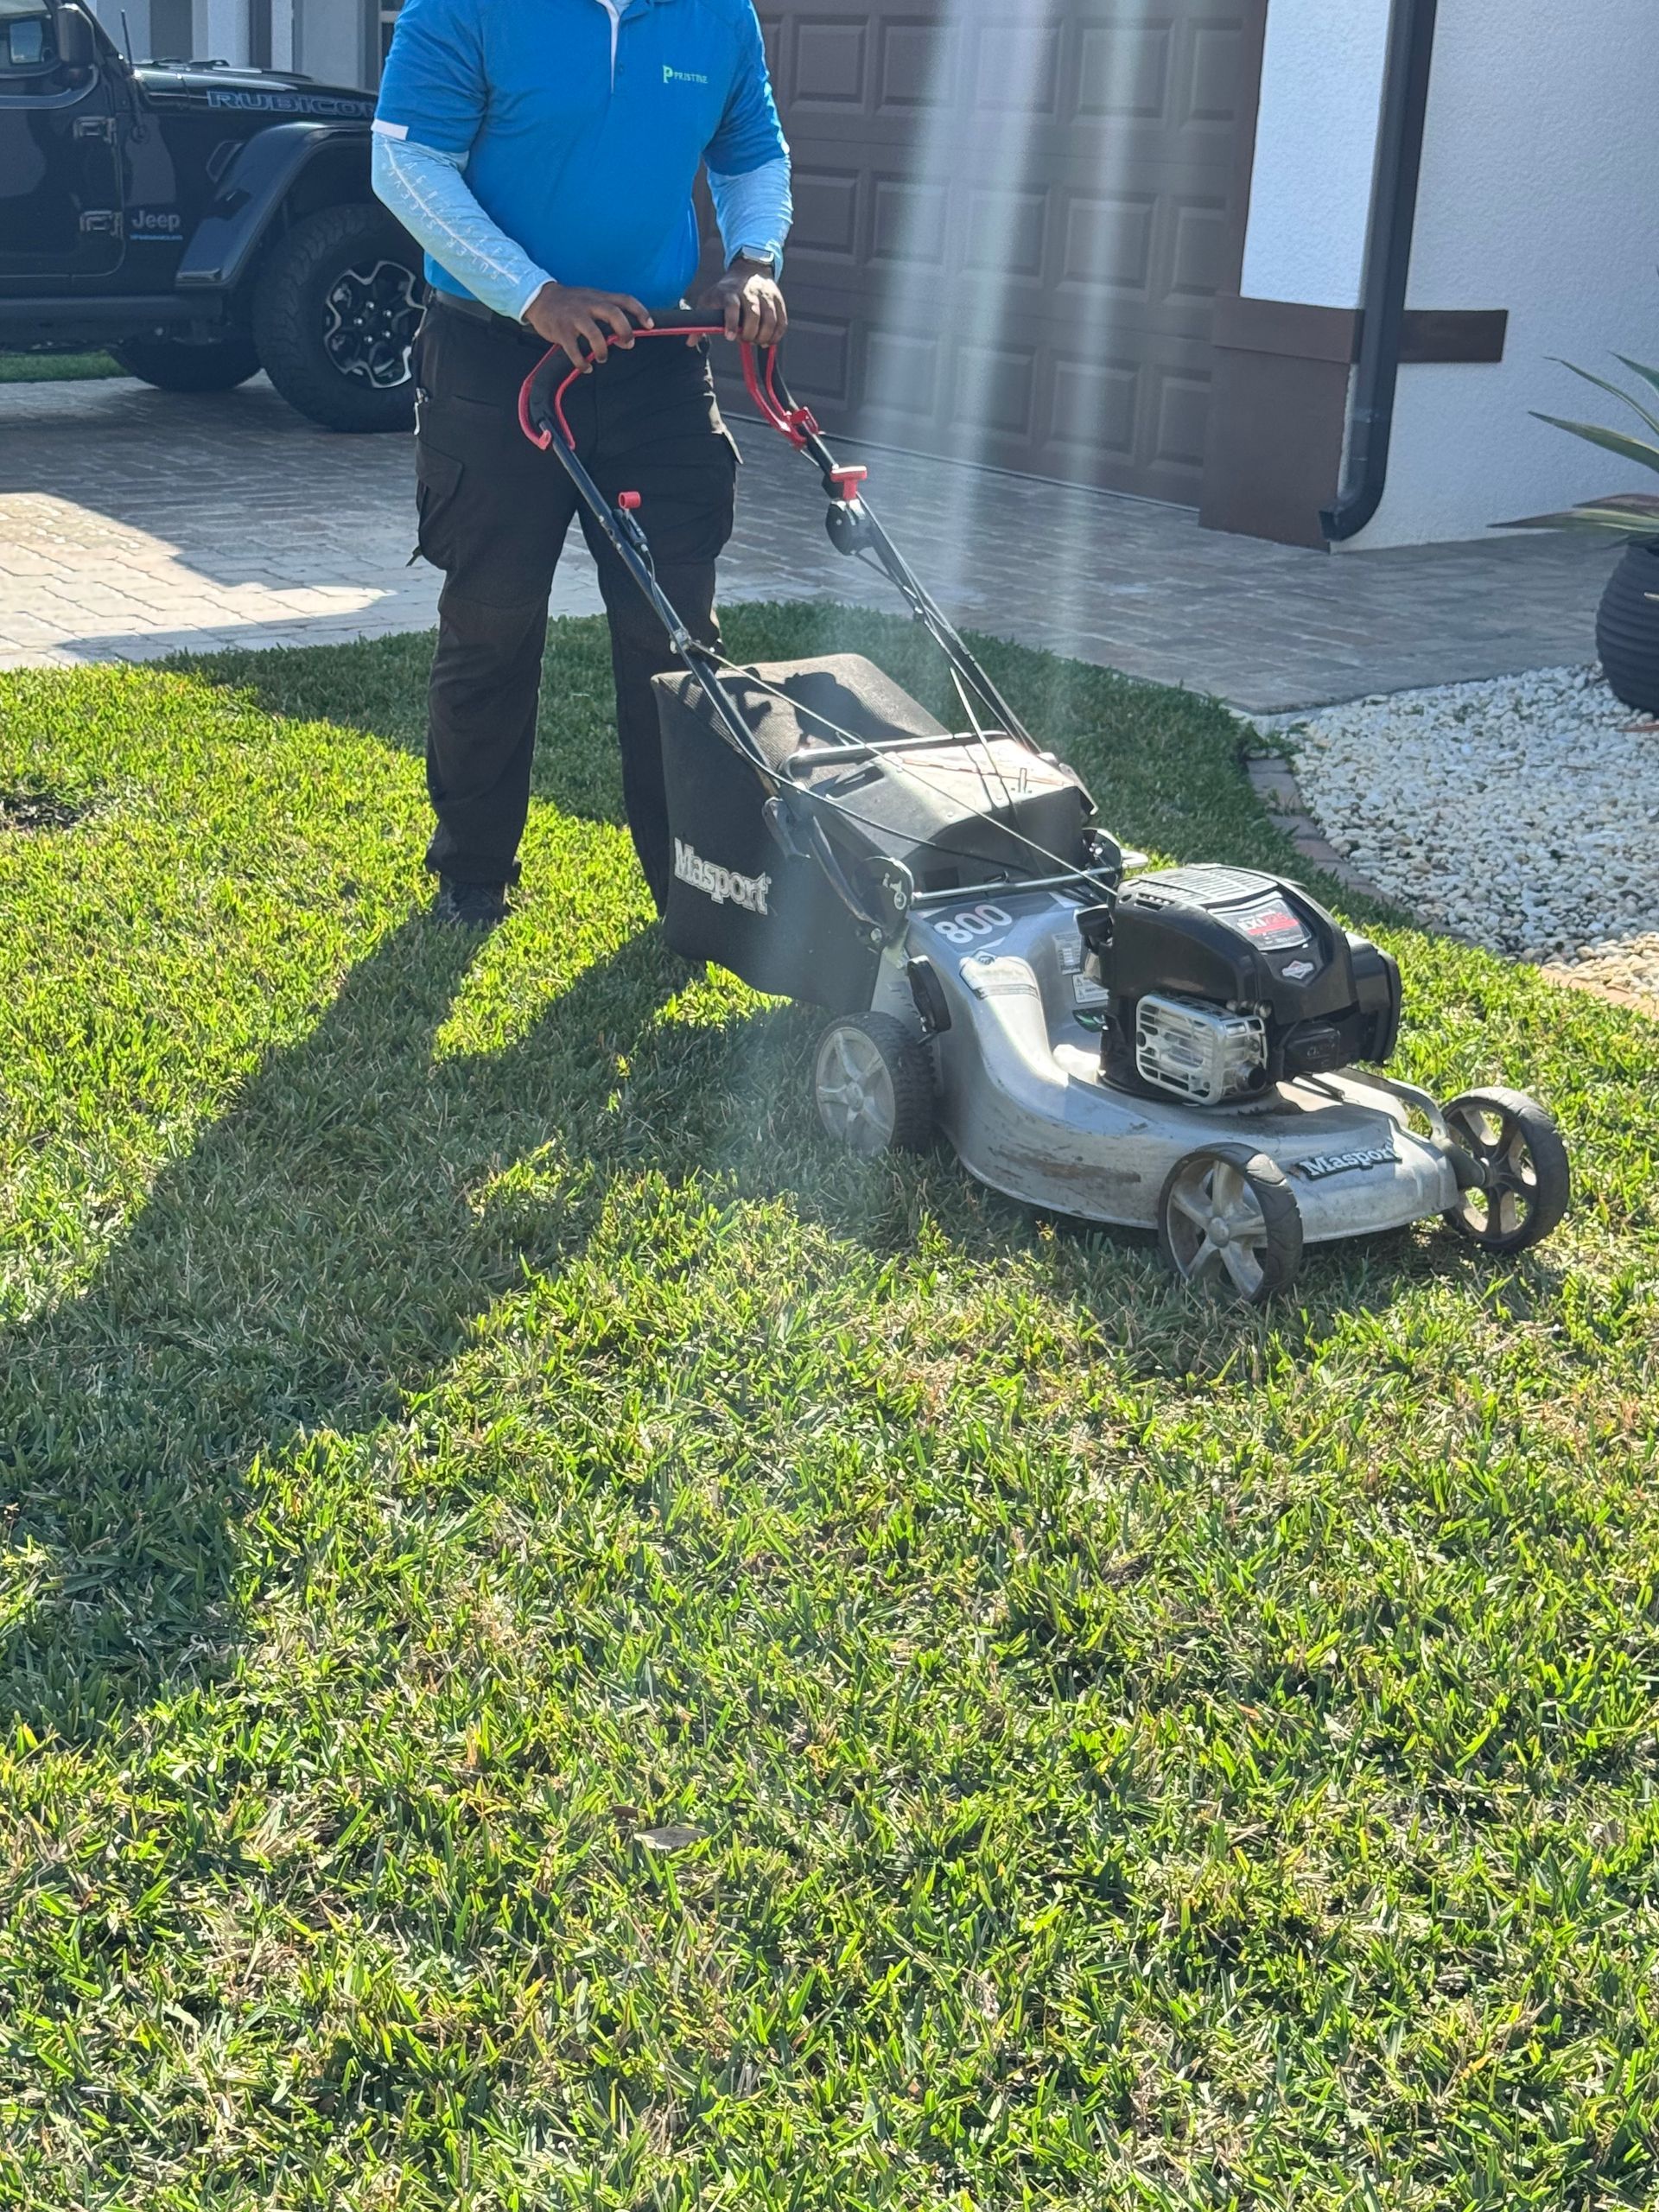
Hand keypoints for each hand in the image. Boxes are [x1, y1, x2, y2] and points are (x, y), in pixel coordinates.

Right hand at [523, 282, 650, 366]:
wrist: (539, 298)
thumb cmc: (570, 303)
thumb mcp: (590, 300)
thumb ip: (608, 314)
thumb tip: (626, 338)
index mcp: (599, 297)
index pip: (625, 299)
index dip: (640, 311)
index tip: (650, 325)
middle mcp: (589, 304)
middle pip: (613, 314)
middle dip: (625, 330)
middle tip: (627, 344)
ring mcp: (574, 317)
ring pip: (594, 333)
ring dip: (602, 350)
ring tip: (603, 358)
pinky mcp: (561, 330)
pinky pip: (574, 350)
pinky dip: (582, 362)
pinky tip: (586, 367)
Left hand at [694, 263, 786, 345]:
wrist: (749, 268)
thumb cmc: (726, 290)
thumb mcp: (709, 300)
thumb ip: (700, 322)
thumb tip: (690, 343)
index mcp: (730, 292)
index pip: (732, 306)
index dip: (732, 323)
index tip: (730, 337)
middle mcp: (749, 292)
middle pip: (754, 314)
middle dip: (750, 333)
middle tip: (745, 340)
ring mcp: (766, 296)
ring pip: (771, 319)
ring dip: (764, 336)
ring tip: (757, 342)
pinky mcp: (778, 301)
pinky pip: (782, 321)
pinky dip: (777, 335)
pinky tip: (769, 340)